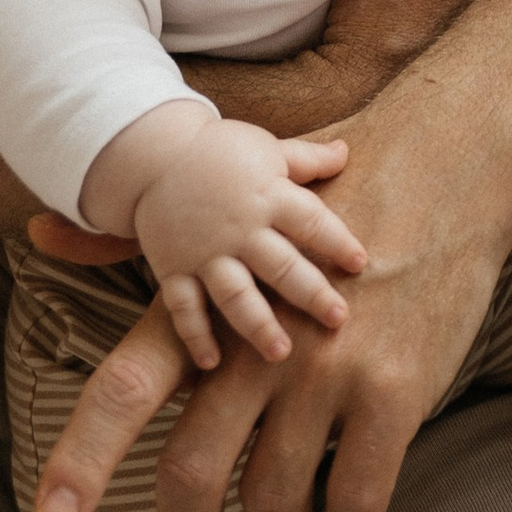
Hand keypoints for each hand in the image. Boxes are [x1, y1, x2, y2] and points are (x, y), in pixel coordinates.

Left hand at [30, 82, 510, 511]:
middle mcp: (258, 346)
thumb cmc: (335, 189)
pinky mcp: (393, 395)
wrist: (447, 165)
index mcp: (212, 308)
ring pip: (276, 498)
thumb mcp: (232, 212)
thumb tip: (39, 235)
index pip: (125, 388)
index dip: (84, 458)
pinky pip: (354, 502)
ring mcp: (326, 374)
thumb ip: (128, 242)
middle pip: (193, 470)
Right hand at [75, 101, 361, 373]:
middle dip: (311, 294)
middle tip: (337, 319)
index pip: (310, 221)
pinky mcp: (174, 269)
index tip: (360, 264)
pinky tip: (212, 363)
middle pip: (280, 265)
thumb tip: (346, 151)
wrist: (152, 156)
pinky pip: (184, 307)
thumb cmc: (219, 152)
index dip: (337, 241)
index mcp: (267, 195)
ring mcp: (204, 252)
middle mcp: (238, 229)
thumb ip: (307, 159)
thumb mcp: (266, 148)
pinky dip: (195, 335)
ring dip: (258, 325)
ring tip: (281, 353)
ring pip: (235, 294)